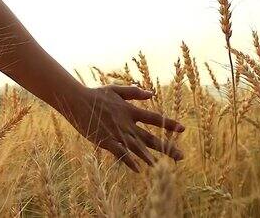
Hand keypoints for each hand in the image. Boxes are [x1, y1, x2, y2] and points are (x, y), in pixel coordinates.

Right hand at [55, 85, 184, 171]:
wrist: (77, 100)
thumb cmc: (96, 94)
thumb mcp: (116, 89)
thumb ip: (134, 92)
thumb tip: (151, 93)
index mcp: (130, 110)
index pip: (154, 118)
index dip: (169, 123)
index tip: (183, 129)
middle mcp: (126, 123)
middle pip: (150, 138)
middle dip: (166, 148)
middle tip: (181, 157)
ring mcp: (116, 133)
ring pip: (137, 148)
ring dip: (150, 157)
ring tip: (163, 167)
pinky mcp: (105, 140)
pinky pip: (120, 153)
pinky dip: (129, 161)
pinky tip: (138, 170)